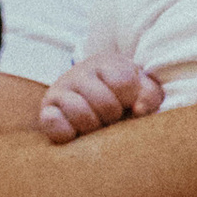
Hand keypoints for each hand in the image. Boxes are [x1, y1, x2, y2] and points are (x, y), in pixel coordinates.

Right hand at [38, 50, 164, 142]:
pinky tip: (75, 133)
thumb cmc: (121, 97)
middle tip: (110, 117)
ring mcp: (60, 90)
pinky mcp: (46, 110)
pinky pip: (52, 122)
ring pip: (80, 113)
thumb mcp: (140, 90)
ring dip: (92, 126)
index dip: (129, 98)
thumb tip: (139, 110)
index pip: (123, 82)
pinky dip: (65, 131)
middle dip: (112, 116)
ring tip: (94, 124)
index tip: (126, 102)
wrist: (89, 100)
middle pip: (104, 103)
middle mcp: (80, 72)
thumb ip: (149, 95)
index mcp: (107, 63)